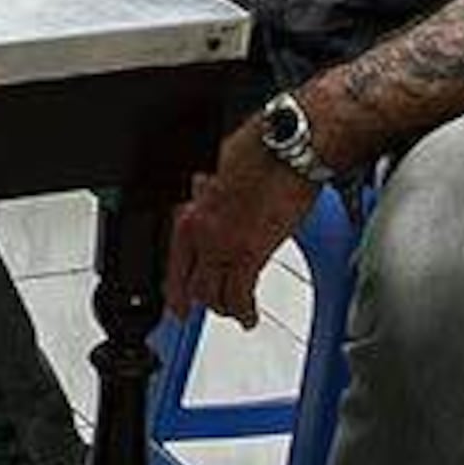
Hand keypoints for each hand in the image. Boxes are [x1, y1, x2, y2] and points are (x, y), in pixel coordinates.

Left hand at [165, 121, 319, 325]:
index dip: (173, 285)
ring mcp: (221, 243)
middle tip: (197, 311)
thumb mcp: (218, 169)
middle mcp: (199, 229)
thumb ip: (209, 192)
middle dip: (194, 300)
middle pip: (188, 281)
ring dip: (222, 306)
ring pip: (212, 293)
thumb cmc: (263, 148)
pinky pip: (239, 296)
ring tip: (230, 310)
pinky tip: (247, 317)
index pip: (173, 258)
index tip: (176, 298)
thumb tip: (206, 197)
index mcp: (190, 206)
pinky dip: (243, 312)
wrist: (290, 147)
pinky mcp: (250, 253)